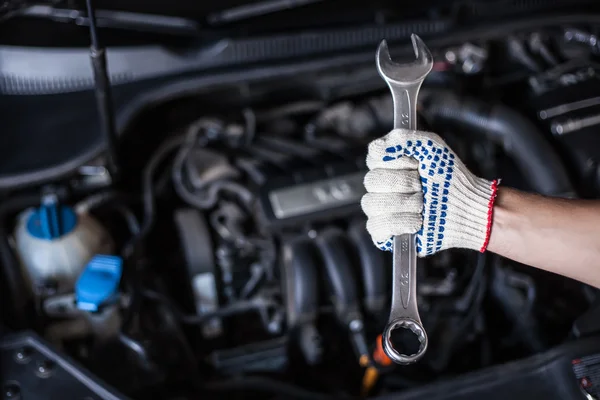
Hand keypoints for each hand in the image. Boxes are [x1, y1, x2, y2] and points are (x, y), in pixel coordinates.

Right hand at [361, 129, 497, 255]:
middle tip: (423, 187)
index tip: (416, 164)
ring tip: (423, 206)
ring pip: (371, 204)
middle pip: (371, 181)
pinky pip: (375, 227)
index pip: (372, 158)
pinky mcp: (385, 234)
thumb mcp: (431, 146)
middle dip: (403, 183)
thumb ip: (403, 138)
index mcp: (387, 166)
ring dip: (403, 204)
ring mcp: (380, 211)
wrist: (466, 208)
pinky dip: (398, 223)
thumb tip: (377, 148)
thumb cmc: (449, 177)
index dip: (395, 161)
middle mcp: (380, 188)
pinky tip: (416, 222)